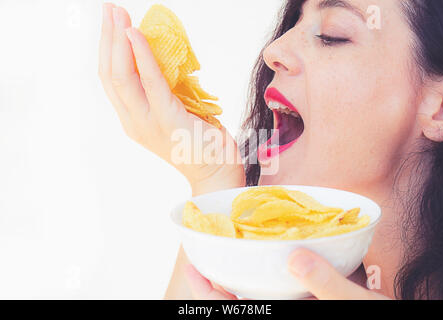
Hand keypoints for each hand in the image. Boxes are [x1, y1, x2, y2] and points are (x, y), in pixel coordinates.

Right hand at [98, 3, 244, 193]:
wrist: (216, 174)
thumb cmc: (199, 142)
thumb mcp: (174, 113)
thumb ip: (162, 92)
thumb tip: (161, 59)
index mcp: (133, 119)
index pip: (111, 80)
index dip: (108, 49)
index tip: (111, 22)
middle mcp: (133, 122)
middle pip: (109, 75)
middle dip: (107, 38)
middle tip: (110, 9)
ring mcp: (147, 124)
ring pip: (121, 77)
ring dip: (118, 41)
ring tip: (118, 15)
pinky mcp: (167, 121)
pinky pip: (150, 83)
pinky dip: (142, 57)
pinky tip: (136, 35)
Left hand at [184, 248, 390, 299]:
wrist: (382, 312)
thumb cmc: (372, 314)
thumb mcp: (353, 301)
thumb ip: (325, 282)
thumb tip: (295, 256)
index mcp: (285, 312)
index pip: (232, 306)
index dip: (207, 290)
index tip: (189, 267)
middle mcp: (284, 307)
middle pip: (236, 297)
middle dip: (216, 279)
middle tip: (199, 254)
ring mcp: (292, 303)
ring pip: (255, 291)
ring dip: (237, 273)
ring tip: (225, 249)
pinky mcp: (304, 298)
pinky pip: (275, 287)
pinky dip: (263, 271)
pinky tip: (265, 255)